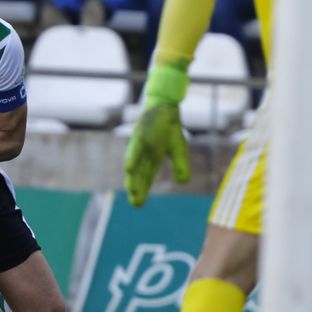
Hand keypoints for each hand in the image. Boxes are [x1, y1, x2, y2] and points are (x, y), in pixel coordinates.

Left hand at [123, 61, 190, 207]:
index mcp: (153, 157)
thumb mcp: (178, 148)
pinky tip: (129, 168)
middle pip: (139, 173)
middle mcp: (144, 153)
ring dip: (133, 176)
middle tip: (135, 203)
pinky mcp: (140, 134)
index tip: (138, 204)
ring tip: (131, 190)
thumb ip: (180, 165)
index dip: (143, 190)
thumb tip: (182, 182)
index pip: (146, 176)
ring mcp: (140, 144)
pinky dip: (132, 157)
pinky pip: (135, 147)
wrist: (166, 106)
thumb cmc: (169, 127)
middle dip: (137, 188)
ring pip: (135, 162)